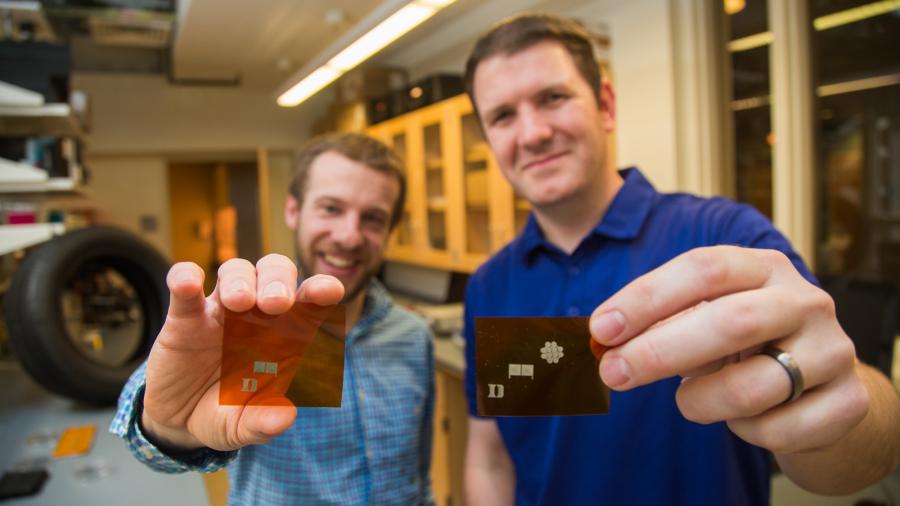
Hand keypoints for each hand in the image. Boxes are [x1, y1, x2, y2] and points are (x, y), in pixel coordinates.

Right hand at [141, 254, 343, 451]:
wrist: (180, 420)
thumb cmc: (226, 413)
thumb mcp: (242, 427)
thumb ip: (263, 423)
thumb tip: (286, 416)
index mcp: (286, 336)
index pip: (311, 303)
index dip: (322, 291)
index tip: (329, 292)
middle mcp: (257, 315)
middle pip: (276, 273)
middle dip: (279, 280)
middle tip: (276, 303)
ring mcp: (221, 311)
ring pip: (236, 271)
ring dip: (240, 279)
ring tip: (238, 302)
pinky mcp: (185, 316)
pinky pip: (184, 284)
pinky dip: (185, 276)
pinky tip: (187, 283)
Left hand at [589, 245, 868, 453]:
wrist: (818, 388)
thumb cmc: (744, 345)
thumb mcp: (705, 319)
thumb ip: (661, 323)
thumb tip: (603, 340)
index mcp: (763, 267)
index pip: (704, 268)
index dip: (648, 297)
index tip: (602, 328)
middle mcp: (804, 300)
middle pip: (730, 321)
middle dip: (660, 351)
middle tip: (613, 373)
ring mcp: (833, 349)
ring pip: (754, 385)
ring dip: (701, 401)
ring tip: (688, 402)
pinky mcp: (847, 400)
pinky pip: (779, 429)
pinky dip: (745, 431)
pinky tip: (742, 418)